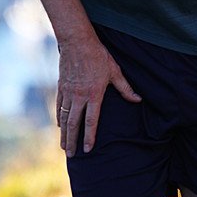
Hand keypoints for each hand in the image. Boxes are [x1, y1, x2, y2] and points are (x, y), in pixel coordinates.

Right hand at [56, 34, 140, 156]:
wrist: (77, 41)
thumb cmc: (98, 55)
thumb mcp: (115, 71)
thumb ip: (126, 88)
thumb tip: (138, 100)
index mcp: (94, 94)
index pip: (91, 121)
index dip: (89, 137)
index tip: (88, 149)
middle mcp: (79, 96)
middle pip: (74, 124)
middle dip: (72, 141)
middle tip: (71, 155)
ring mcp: (68, 92)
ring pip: (64, 118)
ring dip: (64, 134)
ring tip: (64, 146)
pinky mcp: (61, 86)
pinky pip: (59, 106)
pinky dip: (58, 118)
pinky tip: (59, 126)